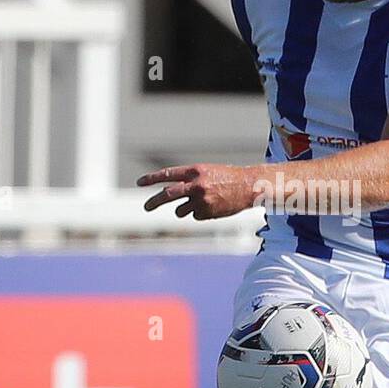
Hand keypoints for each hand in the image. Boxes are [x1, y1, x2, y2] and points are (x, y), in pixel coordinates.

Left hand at [137, 163, 254, 218]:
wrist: (248, 187)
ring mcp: (200, 200)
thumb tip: (168, 195)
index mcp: (194, 171)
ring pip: (181, 210)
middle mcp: (195, 185)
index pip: (167, 174)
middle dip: (154, 202)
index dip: (152, 178)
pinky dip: (201, 214)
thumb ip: (188, 181)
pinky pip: (195, 216)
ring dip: (184, 210)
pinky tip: (214, 206)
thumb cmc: (227, 178)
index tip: (140, 182)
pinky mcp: (206, 212)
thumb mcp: (206, 173)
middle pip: (167, 195)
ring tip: (202, 203)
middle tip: (146, 208)